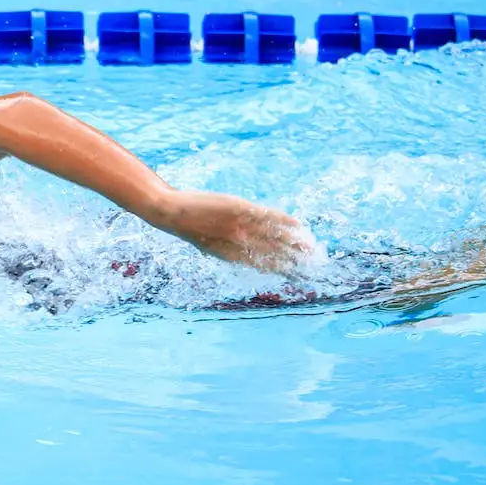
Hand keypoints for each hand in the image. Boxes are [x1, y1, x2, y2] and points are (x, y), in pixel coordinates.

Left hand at [154, 190, 315, 276]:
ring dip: (295, 242)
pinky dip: (284, 221)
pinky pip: (267, 216)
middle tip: (313, 264)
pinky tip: (297, 226)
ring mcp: (240, 226)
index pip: (264, 266)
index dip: (282, 271)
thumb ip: (230, 249)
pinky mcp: (240, 209)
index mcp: (232, 256)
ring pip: (275, 236)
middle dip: (294, 260)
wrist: (172, 213)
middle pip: (274, 254)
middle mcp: (239, 244)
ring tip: (311, 247)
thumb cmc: (190, 229)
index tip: (298, 275)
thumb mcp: (210, 244)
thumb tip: (247, 252)